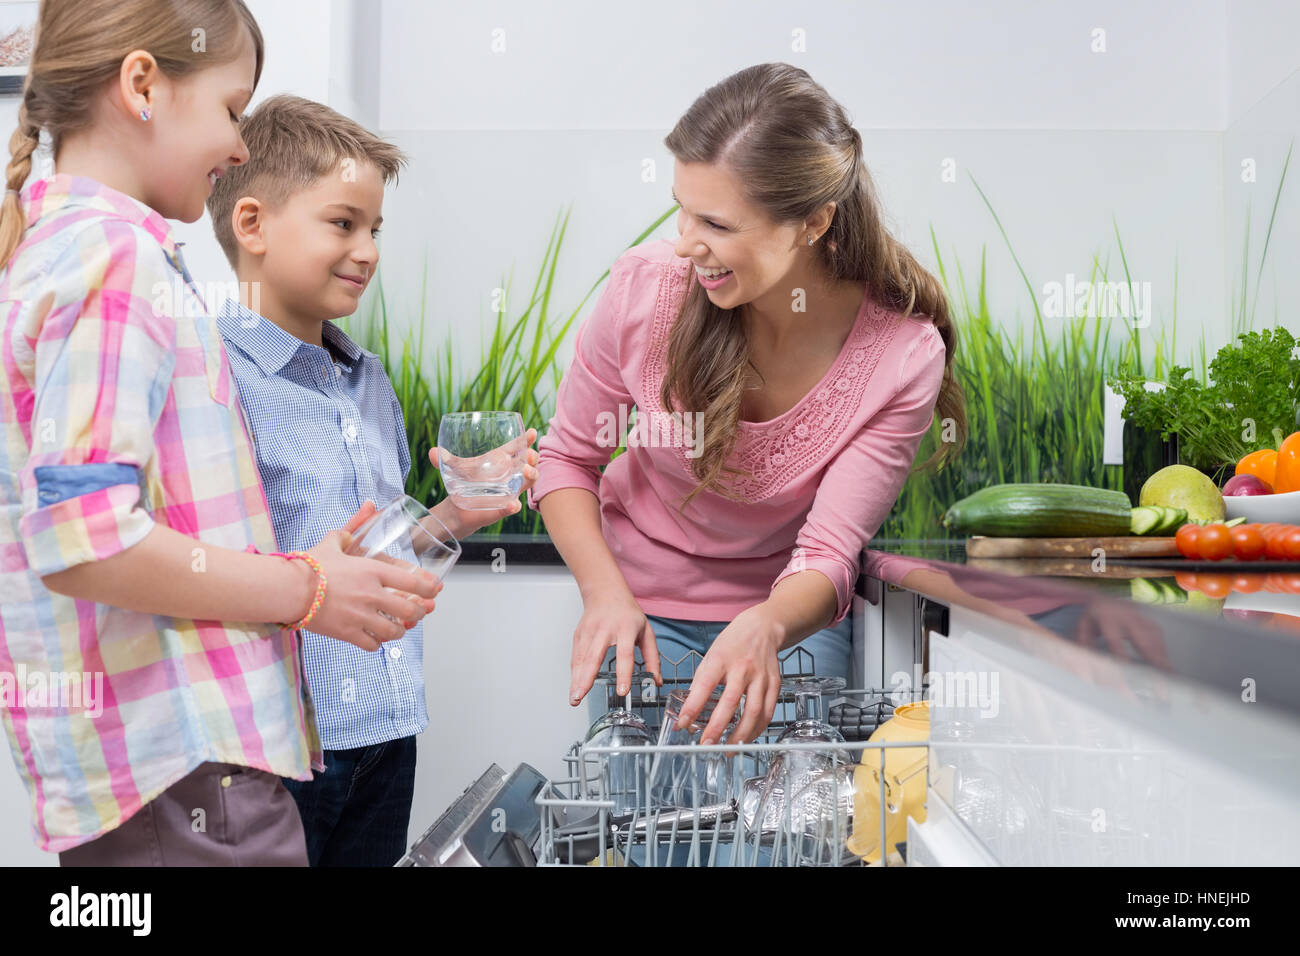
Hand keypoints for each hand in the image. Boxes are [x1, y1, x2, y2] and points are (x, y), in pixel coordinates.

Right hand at [302, 501, 441, 651]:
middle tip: (418, 612)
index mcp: (373, 571)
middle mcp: (372, 594)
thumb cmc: (310, 564)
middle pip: (410, 610)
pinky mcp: (348, 633)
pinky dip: (377, 642)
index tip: (434, 591)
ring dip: (399, 629)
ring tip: (398, 627)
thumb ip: (355, 525)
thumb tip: (369, 505)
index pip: (413, 583)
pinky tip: (375, 637)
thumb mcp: (334, 540)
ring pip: (394, 630)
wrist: (288, 588)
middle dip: (419, 612)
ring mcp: (361, 616)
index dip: (429, 589)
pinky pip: (372, 644)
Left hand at [428, 427, 539, 537]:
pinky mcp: (502, 508)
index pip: (517, 448)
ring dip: (531, 476)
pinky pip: (511, 507)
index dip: (527, 440)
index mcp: (499, 461)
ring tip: (526, 471)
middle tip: (530, 454)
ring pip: (527, 483)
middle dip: (532, 457)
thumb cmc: (461, 484)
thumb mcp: (453, 469)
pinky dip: (513, 507)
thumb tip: (432, 452)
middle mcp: (508, 475)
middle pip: (528, 464)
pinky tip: (513, 505)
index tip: (533, 432)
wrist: (456, 509)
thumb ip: (444, 460)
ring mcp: (508, 491)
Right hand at [569, 591, 661, 704]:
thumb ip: (652, 657)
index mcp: (626, 628)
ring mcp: (589, 631)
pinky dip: (574, 672)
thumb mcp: (646, 631)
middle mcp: (605, 629)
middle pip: (594, 656)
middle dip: (586, 679)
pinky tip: (574, 685)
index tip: (622, 690)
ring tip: (574, 698)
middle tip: (581, 696)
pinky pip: (576, 656)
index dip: (624, 673)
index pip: (625, 654)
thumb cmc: (627, 613)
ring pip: (581, 658)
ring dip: (576, 679)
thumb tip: (657, 681)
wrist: (606, 592)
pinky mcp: (579, 634)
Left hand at [676, 605, 782, 744]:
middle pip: (730, 703)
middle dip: (717, 728)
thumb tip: (691, 708)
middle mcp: (742, 668)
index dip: (692, 708)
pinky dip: (757, 729)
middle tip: (706, 745)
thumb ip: (701, 681)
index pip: (704, 686)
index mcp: (721, 659)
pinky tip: (747, 738)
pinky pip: (767, 712)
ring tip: (728, 749)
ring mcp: (761, 677)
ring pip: (753, 712)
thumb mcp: (711, 655)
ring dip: (740, 735)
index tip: (683, 724)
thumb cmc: (733, 643)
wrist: (763, 628)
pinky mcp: (775, 685)